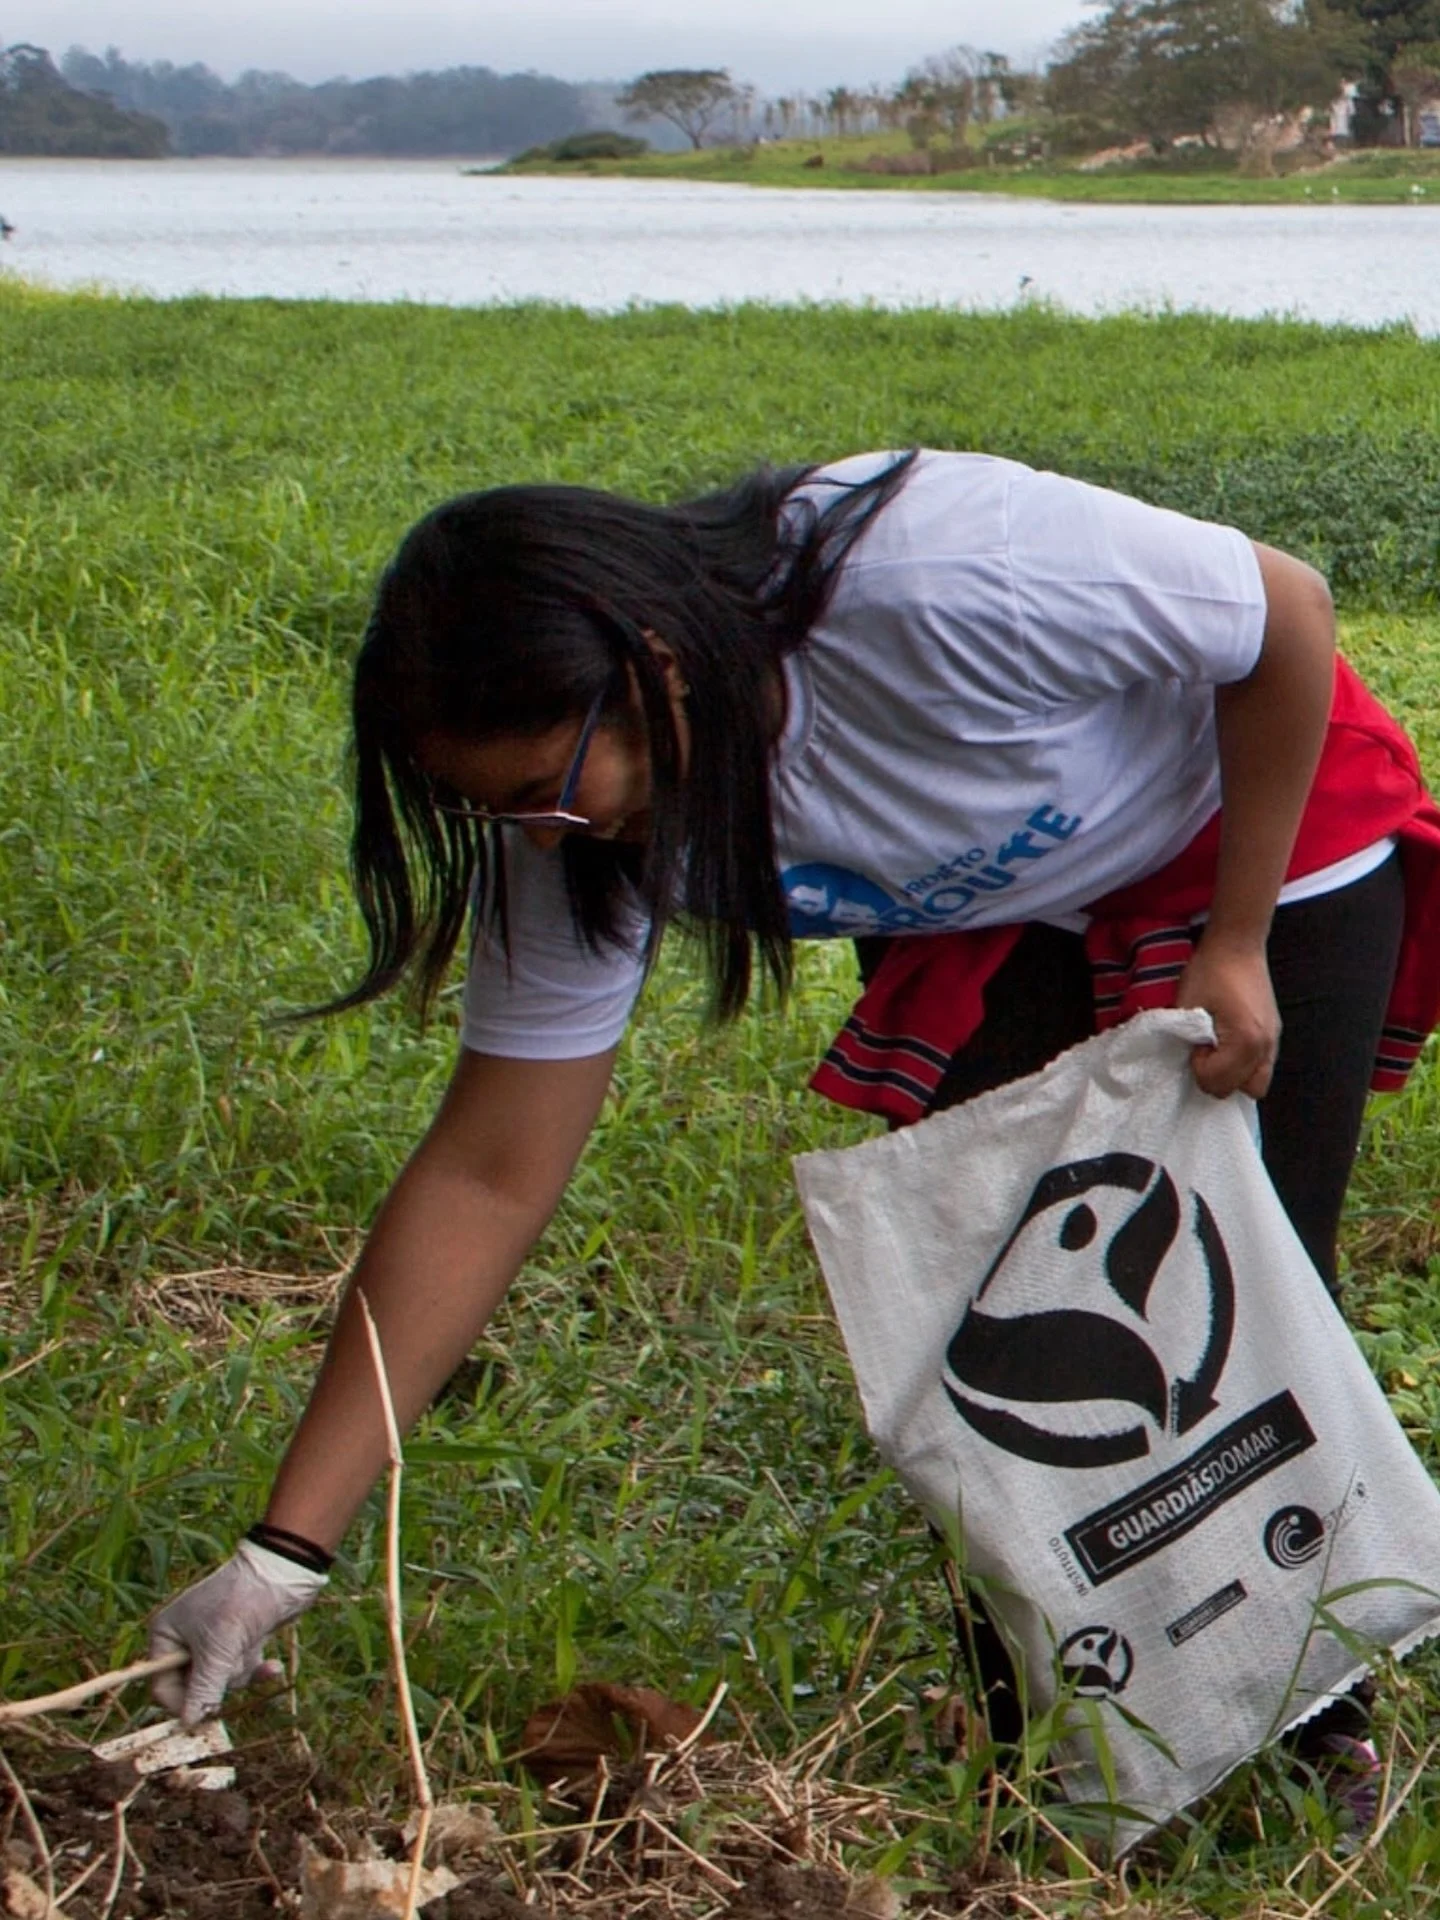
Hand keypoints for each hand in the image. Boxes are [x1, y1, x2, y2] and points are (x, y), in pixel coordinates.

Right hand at [148, 1541, 327, 1724]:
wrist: (284, 1572)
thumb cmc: (242, 1602)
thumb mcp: (219, 1649)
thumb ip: (203, 1689)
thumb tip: (188, 1724)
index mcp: (166, 1634)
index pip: (161, 1686)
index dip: (181, 1702)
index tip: (203, 1713)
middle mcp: (184, 1639)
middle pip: (193, 1687)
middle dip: (219, 1680)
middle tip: (232, 1662)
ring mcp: (213, 1641)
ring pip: (220, 1682)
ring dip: (239, 1672)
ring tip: (249, 1647)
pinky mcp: (238, 1643)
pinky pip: (241, 1671)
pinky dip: (257, 1669)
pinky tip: (273, 1666)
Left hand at [1174, 936, 1279, 1098]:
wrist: (1237, 945)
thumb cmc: (1209, 972)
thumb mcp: (1188, 1007)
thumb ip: (1188, 1041)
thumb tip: (1191, 1061)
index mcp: (1245, 1041)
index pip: (1217, 1082)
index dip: (1198, 1067)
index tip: (1193, 1044)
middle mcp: (1266, 1046)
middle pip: (1242, 1090)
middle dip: (1218, 1077)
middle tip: (1204, 1051)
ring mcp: (1275, 1041)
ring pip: (1257, 1083)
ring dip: (1234, 1076)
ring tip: (1218, 1052)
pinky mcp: (1276, 1034)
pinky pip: (1263, 1067)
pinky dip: (1246, 1067)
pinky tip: (1230, 1049)